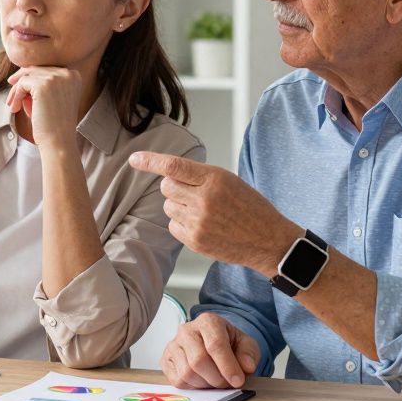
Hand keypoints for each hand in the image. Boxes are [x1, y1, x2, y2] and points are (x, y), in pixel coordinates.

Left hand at [6, 66, 83, 149]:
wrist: (58, 142)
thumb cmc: (54, 125)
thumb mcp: (50, 100)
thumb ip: (39, 86)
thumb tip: (18, 76)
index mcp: (74, 76)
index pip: (47, 69)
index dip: (31, 78)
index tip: (20, 88)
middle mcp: (67, 74)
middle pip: (35, 70)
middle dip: (21, 82)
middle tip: (11, 96)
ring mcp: (56, 78)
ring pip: (27, 75)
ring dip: (16, 90)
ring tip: (13, 105)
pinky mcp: (43, 85)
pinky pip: (22, 83)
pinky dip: (16, 95)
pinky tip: (15, 108)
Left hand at [129, 152, 297, 274]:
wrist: (268, 240)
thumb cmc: (250, 207)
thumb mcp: (229, 181)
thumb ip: (200, 176)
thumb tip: (168, 174)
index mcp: (214, 179)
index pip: (172, 166)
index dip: (150, 161)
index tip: (134, 159)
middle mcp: (204, 199)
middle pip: (166, 187)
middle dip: (174, 187)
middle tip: (194, 193)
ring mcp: (198, 222)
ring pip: (168, 207)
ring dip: (179, 206)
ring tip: (204, 211)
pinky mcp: (195, 241)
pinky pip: (173, 226)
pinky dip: (182, 223)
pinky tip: (203, 225)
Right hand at [162, 313, 259, 388]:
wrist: (213, 344)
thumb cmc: (229, 344)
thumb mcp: (246, 345)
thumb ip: (249, 354)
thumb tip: (247, 366)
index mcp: (208, 321)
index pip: (215, 345)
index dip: (227, 366)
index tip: (238, 381)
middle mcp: (187, 330)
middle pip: (198, 361)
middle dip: (217, 379)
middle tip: (227, 384)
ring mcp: (173, 345)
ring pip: (187, 373)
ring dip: (205, 384)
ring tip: (215, 381)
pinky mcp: (166, 360)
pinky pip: (177, 381)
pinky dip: (193, 387)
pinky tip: (202, 380)